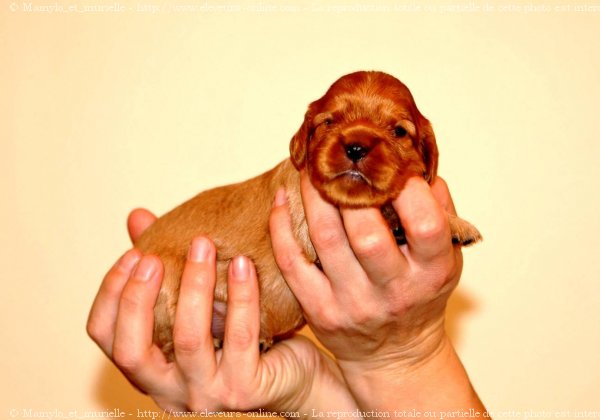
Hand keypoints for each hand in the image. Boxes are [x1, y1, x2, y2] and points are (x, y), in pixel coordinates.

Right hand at [87, 209, 356, 412]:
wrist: (295, 378)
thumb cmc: (241, 342)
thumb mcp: (199, 309)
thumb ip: (164, 270)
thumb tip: (137, 217)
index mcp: (152, 370)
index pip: (106, 337)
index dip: (110, 293)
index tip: (133, 253)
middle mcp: (172, 390)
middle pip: (132, 350)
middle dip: (137, 297)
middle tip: (155, 255)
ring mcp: (209, 394)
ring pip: (189, 339)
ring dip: (195, 285)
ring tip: (204, 244)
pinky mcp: (246, 389)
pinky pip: (241, 337)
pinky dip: (241, 296)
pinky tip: (243, 264)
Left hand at [270, 174, 484, 411]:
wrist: (395, 355)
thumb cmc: (420, 298)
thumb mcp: (446, 261)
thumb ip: (442, 217)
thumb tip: (423, 174)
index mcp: (431, 273)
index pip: (425, 225)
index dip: (408, 189)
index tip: (392, 165)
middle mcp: (393, 291)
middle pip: (366, 233)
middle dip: (350, 188)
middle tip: (340, 158)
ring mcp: (353, 303)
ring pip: (325, 240)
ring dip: (313, 196)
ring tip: (311, 168)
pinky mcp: (319, 310)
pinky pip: (292, 262)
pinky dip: (280, 227)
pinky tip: (280, 199)